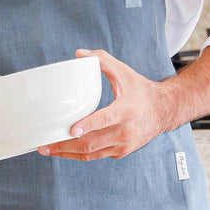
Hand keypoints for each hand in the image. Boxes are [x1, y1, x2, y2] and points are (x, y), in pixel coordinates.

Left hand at [37, 49, 168, 160]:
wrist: (164, 111)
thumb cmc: (142, 91)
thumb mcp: (124, 72)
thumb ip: (102, 60)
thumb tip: (79, 54)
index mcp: (125, 111)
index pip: (104, 120)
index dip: (87, 125)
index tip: (71, 129)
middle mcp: (125, 131)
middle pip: (91, 143)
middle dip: (65, 145)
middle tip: (44, 144)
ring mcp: (123, 145)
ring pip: (91, 154)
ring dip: (67, 154)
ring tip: (47, 149)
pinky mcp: (121, 152)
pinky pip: (96, 155)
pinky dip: (79, 154)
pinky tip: (64, 150)